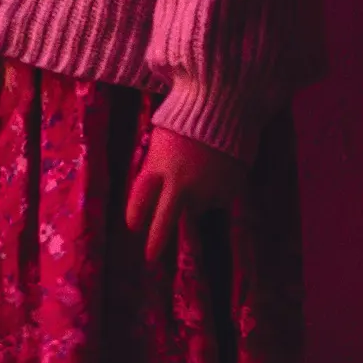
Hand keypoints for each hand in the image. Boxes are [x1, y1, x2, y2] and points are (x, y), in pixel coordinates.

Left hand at [126, 127, 248, 267]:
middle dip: (156, 243)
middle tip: (151, 258)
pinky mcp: (228, 190)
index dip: (135, 217)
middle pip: (163, 224)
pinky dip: (215, 190)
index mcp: (156, 169)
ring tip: (199, 170)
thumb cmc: (187, 115)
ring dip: (193, 200)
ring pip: (195, 209)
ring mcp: (206, 190)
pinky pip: (217, 199)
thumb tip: (157, 192)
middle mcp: (179, 185)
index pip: (139, 204)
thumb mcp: (160, 139)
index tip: (134, 226)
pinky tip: (217, 167)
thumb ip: (156, 167)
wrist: (225, 104)